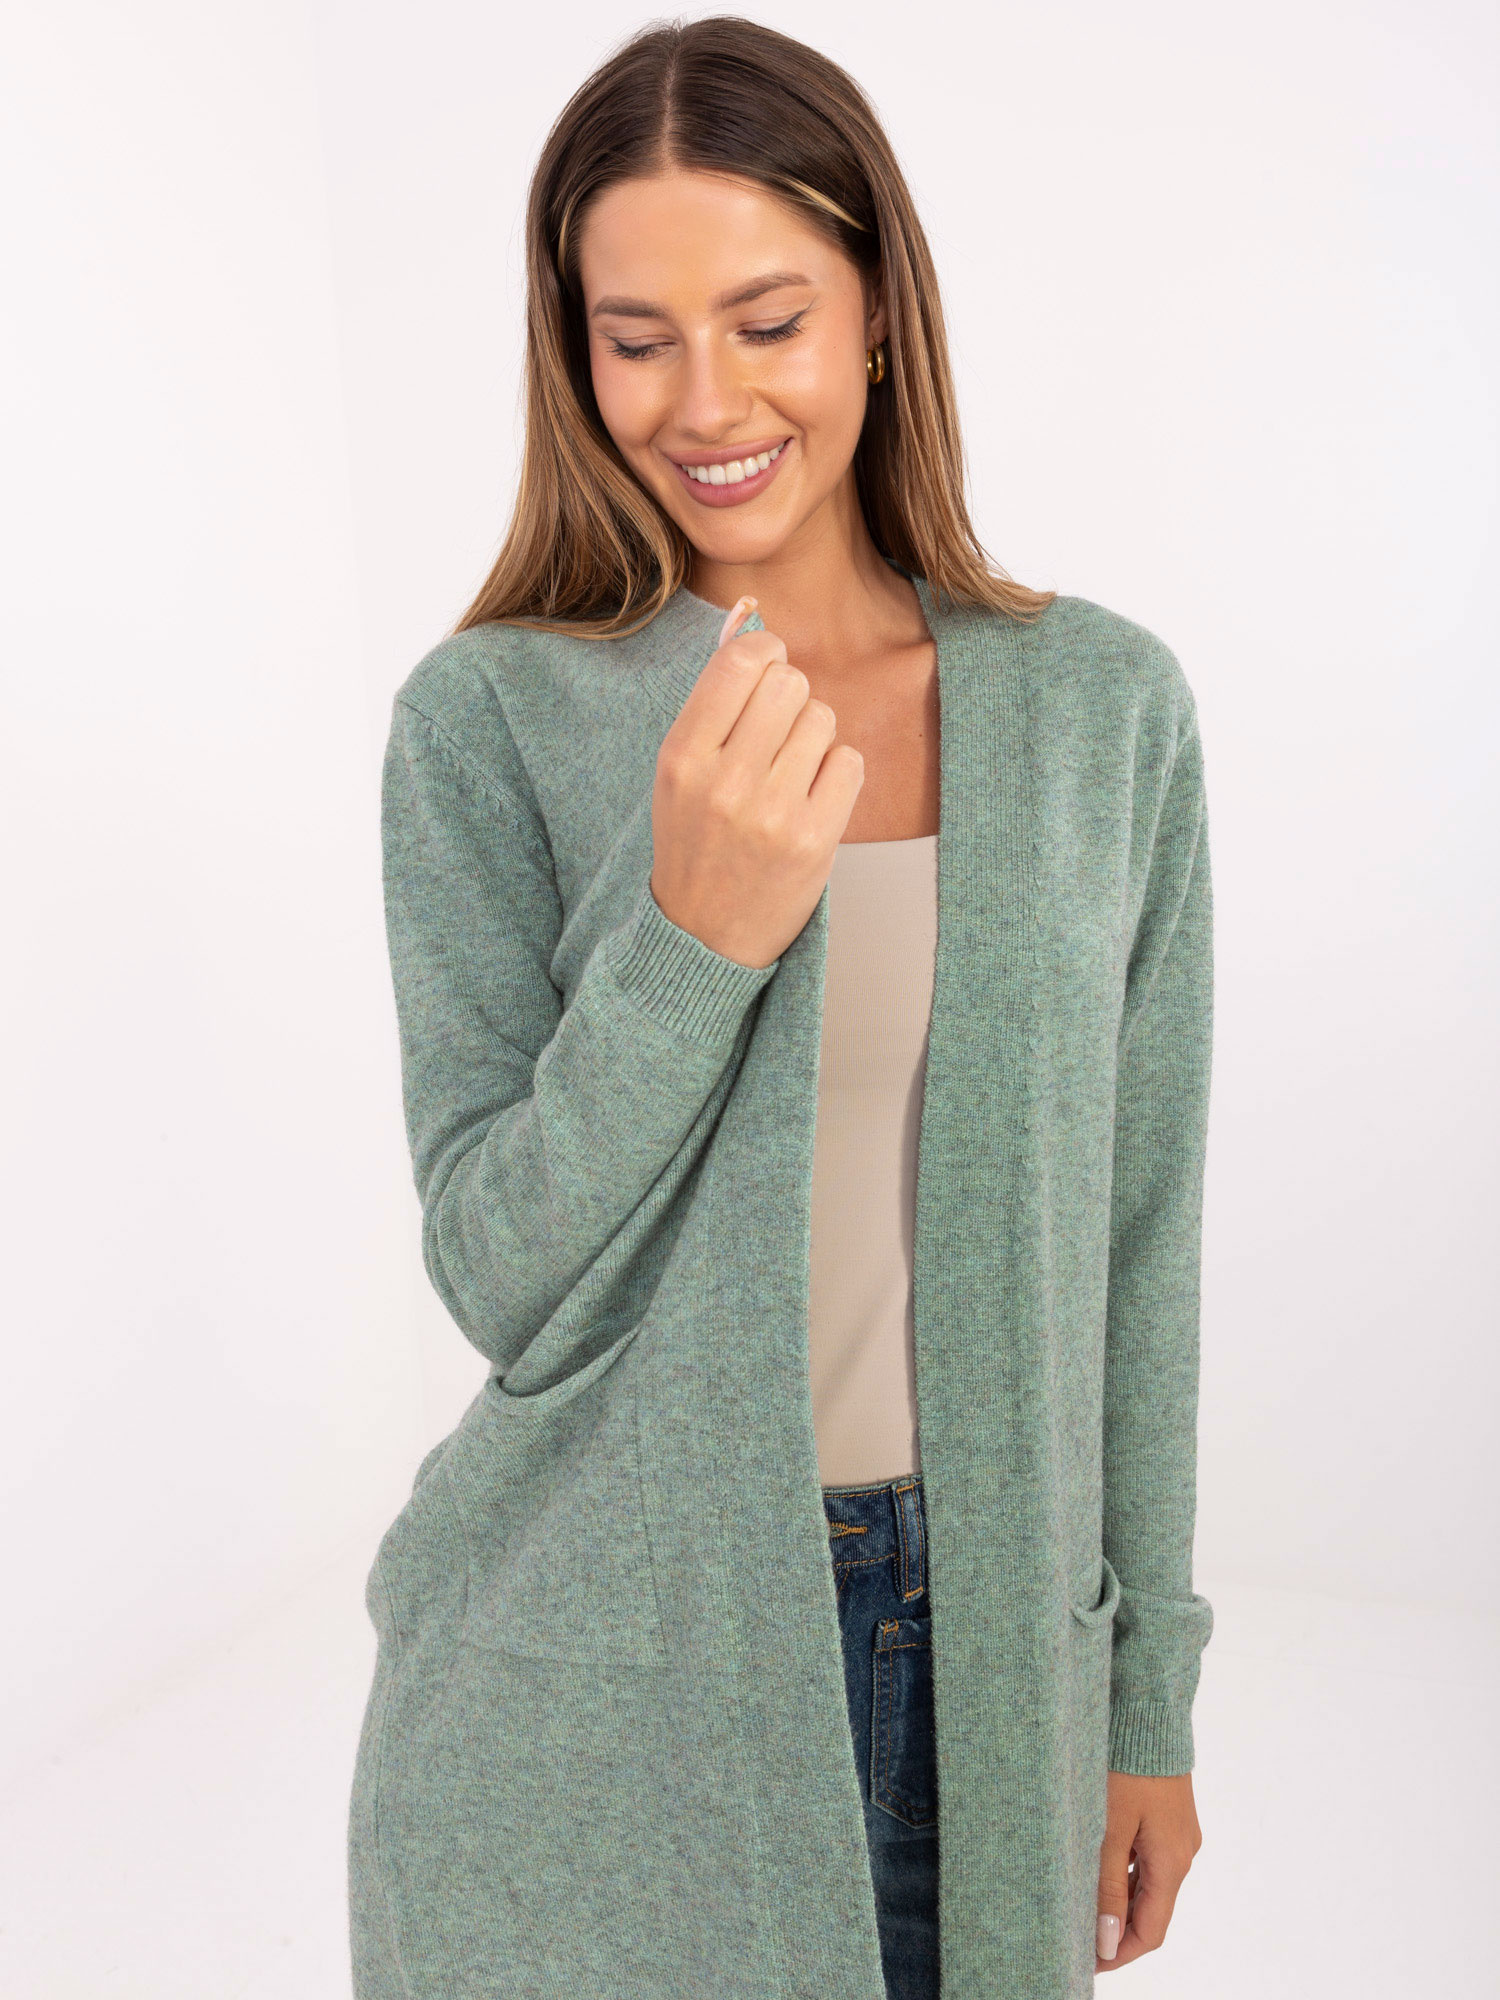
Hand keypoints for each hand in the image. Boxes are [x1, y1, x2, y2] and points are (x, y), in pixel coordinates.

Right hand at [649, 595, 864, 968]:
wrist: (704, 936)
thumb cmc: (696, 841)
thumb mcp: (681, 769)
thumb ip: (714, 697)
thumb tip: (752, 616)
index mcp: (682, 756)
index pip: (740, 661)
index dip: (765, 652)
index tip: (767, 670)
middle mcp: (724, 782)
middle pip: (790, 682)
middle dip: (791, 698)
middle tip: (778, 733)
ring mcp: (771, 813)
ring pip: (823, 718)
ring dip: (815, 738)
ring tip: (790, 774)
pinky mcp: (813, 840)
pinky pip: (849, 761)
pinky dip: (837, 774)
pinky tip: (811, 799)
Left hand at [1095, 1771, 1201, 1970]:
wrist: (1147, 1708)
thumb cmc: (1126, 1765)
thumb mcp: (1109, 1827)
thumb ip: (1108, 1885)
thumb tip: (1109, 1941)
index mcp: (1172, 1861)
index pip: (1151, 1931)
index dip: (1120, 1953)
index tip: (1086, 1962)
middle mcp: (1182, 1851)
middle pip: (1152, 1909)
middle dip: (1117, 1929)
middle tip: (1076, 1936)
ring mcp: (1177, 1831)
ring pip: (1148, 1881)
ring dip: (1119, 1899)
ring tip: (1080, 1905)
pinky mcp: (1167, 1812)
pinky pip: (1148, 1855)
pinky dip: (1125, 1870)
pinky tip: (1097, 1866)